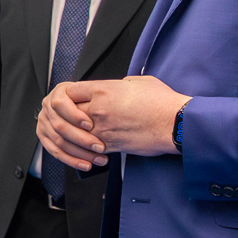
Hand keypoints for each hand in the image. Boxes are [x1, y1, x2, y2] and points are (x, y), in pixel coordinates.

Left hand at [38, 76, 190, 170]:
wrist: (175, 123)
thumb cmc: (162, 102)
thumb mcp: (138, 82)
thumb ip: (120, 84)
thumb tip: (118, 88)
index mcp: (103, 89)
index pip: (66, 91)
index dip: (65, 99)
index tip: (70, 104)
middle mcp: (97, 108)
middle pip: (63, 114)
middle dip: (61, 120)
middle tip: (65, 126)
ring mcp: (101, 128)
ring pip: (71, 135)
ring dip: (70, 139)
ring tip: (76, 142)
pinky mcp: (110, 145)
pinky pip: (86, 150)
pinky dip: (84, 153)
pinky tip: (92, 155)